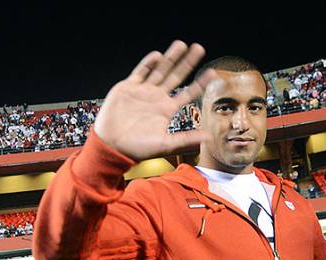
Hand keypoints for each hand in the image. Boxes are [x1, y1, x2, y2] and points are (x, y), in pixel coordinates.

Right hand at [93, 40, 218, 160]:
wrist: (112, 146)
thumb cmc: (138, 149)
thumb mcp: (166, 145)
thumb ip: (186, 139)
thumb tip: (208, 137)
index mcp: (166, 110)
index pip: (188, 93)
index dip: (200, 83)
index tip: (213, 73)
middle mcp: (157, 98)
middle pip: (176, 76)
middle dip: (187, 62)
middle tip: (199, 48)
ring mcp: (143, 91)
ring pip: (160, 70)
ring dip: (170, 58)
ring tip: (181, 44)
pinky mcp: (128, 88)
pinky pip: (140, 72)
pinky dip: (148, 64)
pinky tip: (158, 56)